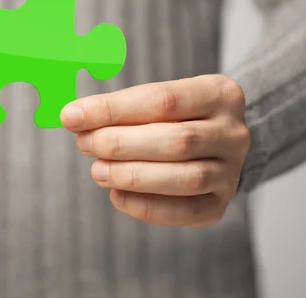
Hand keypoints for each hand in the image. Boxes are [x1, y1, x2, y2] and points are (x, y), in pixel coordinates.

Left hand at [61, 75, 249, 227]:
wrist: (212, 142)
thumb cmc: (173, 116)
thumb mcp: (154, 100)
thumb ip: (120, 108)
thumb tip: (73, 117)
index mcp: (219, 94)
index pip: (162, 99)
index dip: (112, 109)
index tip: (72, 116)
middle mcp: (233, 133)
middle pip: (177, 141)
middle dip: (122, 144)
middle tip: (85, 143)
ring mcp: (232, 171)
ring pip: (185, 178)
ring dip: (133, 175)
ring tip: (97, 170)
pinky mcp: (221, 204)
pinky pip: (187, 211)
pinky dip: (147, 207)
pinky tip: (116, 196)